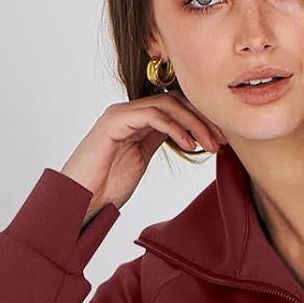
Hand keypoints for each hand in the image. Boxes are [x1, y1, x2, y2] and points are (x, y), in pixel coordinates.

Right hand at [60, 94, 228, 217]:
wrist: (80, 201)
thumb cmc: (105, 187)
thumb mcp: (139, 160)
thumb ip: (156, 142)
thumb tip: (185, 137)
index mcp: (136, 120)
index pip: (176, 107)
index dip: (201, 120)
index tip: (223, 140)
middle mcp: (128, 112)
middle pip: (175, 101)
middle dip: (203, 119)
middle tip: (223, 140)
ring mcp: (120, 114)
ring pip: (167, 104)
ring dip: (194, 123)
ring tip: (211, 144)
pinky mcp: (114, 122)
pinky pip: (153, 114)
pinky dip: (175, 127)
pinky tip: (190, 145)